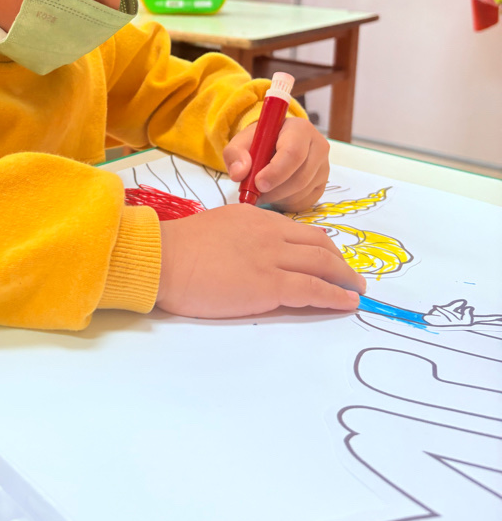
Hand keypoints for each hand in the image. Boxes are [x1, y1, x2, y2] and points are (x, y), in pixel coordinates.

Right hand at [157, 203, 365, 318]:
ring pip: (322, 265)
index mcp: (254, 217)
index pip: (298, 230)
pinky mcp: (270, 285)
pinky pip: (313, 290)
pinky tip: (347, 303)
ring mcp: (272, 258)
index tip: (329, 257)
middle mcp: (269, 233)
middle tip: (351, 276)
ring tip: (358, 290)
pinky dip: (335, 296)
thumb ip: (239, 237)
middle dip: (339, 261)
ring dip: (345, 278)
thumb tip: (250, 255)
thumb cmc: (178, 249)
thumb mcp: (216, 228)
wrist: (164, 258)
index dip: (319, 245)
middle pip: (318, 244)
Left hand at [223, 116, 329, 210]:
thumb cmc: (259, 142)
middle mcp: (318, 146)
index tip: (257, 184)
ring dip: (278, 198)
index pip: (293, 153)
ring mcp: (323, 167)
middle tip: (254, 194)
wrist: (273, 146)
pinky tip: (274, 195)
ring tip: (261, 192)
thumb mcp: (241, 142)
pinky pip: (306, 202)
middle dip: (274, 190)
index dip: (276, 172)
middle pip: (300, 177)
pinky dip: (286, 204)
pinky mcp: (323, 184)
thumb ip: (235, 154)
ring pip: (302, 192)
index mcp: (300, 129)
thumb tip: (239, 173)